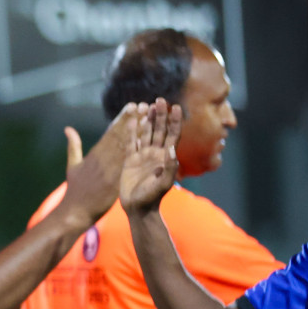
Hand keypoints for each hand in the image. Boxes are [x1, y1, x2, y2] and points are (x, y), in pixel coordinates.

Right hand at [57, 103, 135, 229]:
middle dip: (133, 119)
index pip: (112, 132)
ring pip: (126, 144)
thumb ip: (73, 146)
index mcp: (95, 153)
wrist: (77, 210)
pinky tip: (144, 137)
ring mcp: (110, 167)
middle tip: (145, 104)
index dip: (123, 119)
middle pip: (122, 134)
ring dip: (138, 129)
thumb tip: (68, 129)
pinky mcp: (115, 178)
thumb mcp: (72, 165)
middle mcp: (104, 158)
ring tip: (147, 115)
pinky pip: (126, 161)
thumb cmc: (75, 189)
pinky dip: (135, 148)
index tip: (132, 106)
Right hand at [120, 99, 182, 215]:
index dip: (175, 121)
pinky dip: (131, 131)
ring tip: (148, 106)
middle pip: (160, 130)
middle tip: (160, 100)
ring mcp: (143, 156)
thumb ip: (169, 167)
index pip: (172, 135)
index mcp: (166, 157)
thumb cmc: (152, 198)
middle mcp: (155, 154)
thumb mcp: (163, 183)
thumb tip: (171, 148)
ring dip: (148, 120)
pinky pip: (131, 142)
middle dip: (161, 115)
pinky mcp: (130, 160)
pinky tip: (131, 121)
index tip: (176, 107)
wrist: (138, 208)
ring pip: (146, 133)